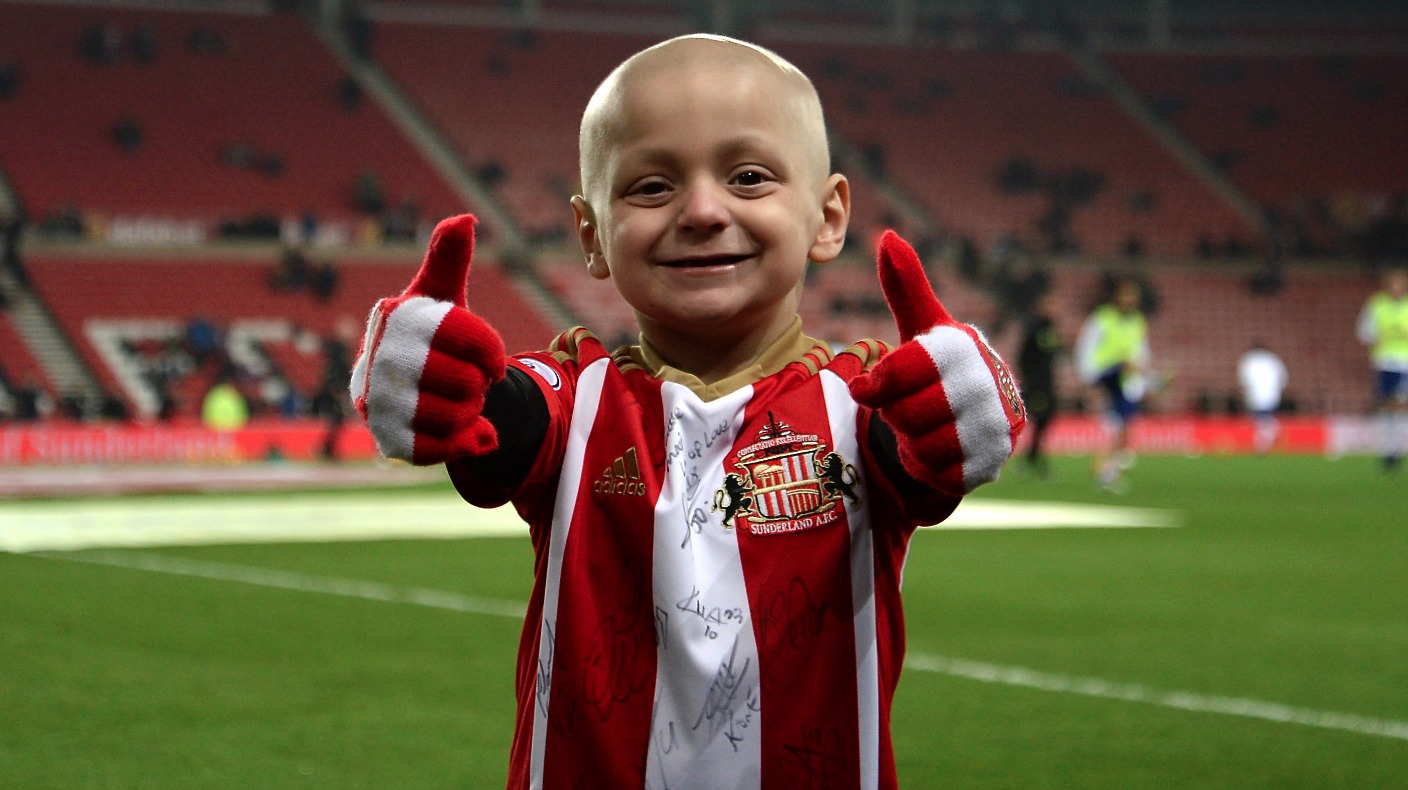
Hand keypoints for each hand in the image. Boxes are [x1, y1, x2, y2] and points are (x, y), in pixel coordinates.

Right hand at [349, 214, 506, 464]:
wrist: (407, 390)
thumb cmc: (431, 336)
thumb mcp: (442, 296)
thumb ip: (450, 259)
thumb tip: (464, 219)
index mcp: (397, 315)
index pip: (462, 333)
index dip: (490, 351)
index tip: (491, 360)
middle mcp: (379, 357)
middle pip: (465, 381)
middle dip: (479, 385)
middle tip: (468, 381)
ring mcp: (378, 401)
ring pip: (455, 416)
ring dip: (471, 412)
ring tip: (459, 402)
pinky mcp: (386, 439)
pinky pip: (441, 449)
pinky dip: (462, 442)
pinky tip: (460, 430)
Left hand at [848, 231, 1025, 494]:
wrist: (974, 418)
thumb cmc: (936, 367)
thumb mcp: (920, 327)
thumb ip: (905, 285)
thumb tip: (887, 236)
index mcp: (963, 346)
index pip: (906, 368)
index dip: (877, 383)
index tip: (863, 389)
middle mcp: (987, 383)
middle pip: (910, 411)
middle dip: (895, 414)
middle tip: (902, 408)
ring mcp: (996, 425)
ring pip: (924, 444)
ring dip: (909, 440)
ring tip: (918, 426)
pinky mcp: (992, 463)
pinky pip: (939, 473)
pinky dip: (924, 464)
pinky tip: (931, 449)